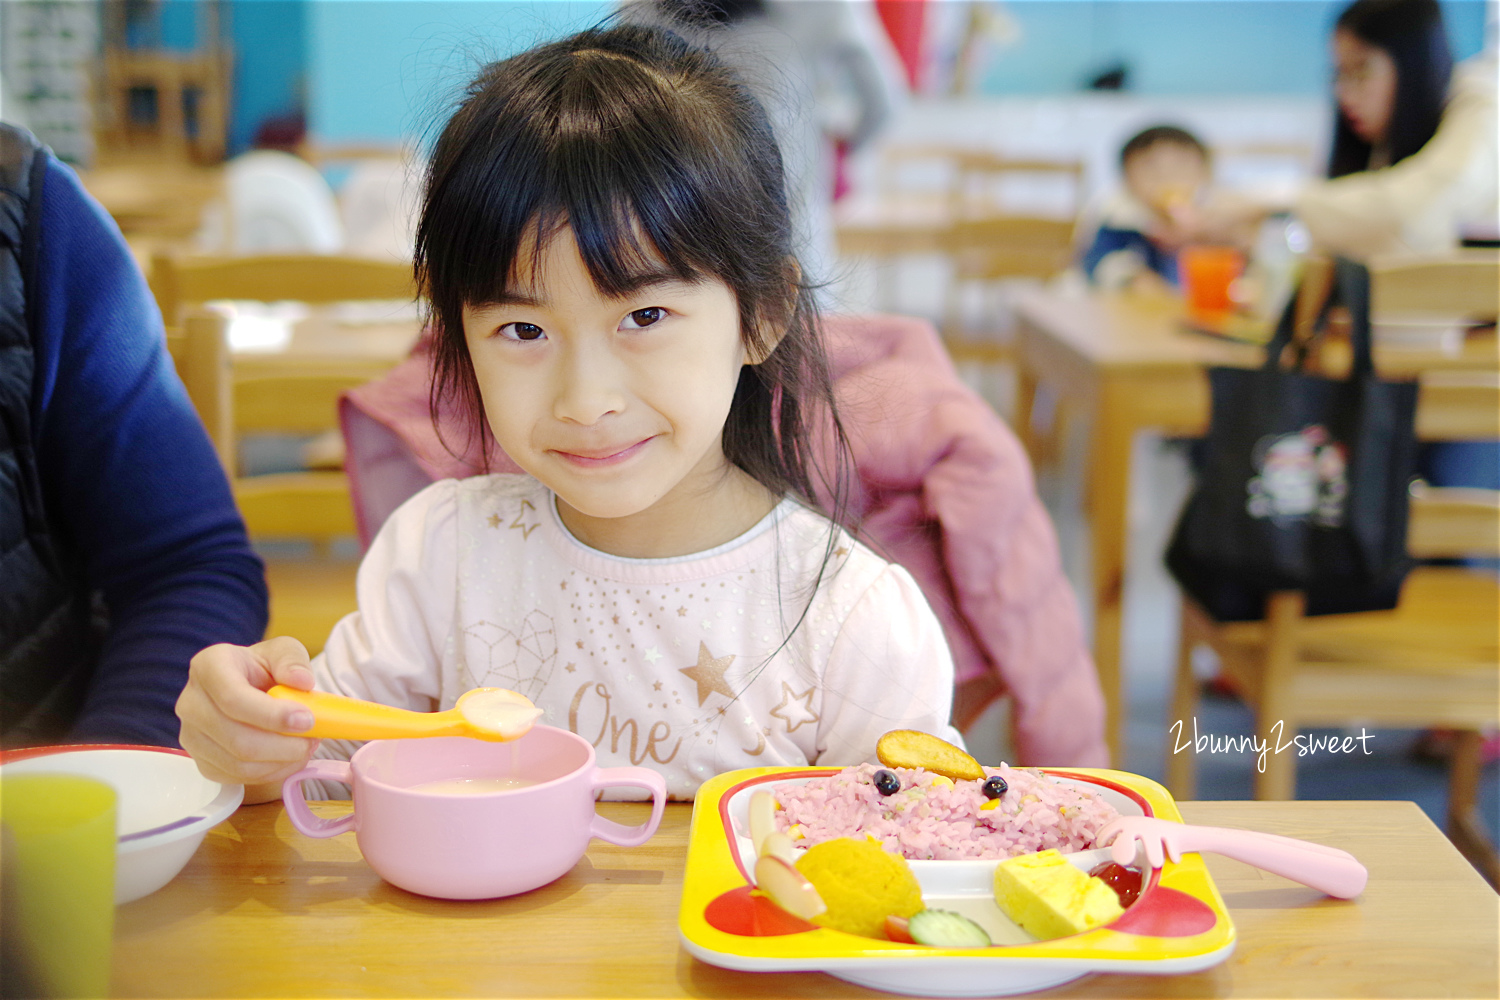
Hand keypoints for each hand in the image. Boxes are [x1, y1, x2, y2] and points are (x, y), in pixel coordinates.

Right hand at [176, 636, 319, 802]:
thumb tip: (302, 681)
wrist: (247, 688)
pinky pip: (237, 777)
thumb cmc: (262, 668)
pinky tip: (289, 758)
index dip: (271, 714)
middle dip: (283, 745)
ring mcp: (191, 736)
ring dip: (281, 761)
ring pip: (238, 763)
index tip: (306, 720)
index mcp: (208, 667)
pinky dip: (271, 773)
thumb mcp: (282, 651)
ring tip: (305, 746)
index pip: (233, 698)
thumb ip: (293, 661)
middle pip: (236, 737)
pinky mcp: (201, 761)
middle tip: (313, 739)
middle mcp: (191, 703)